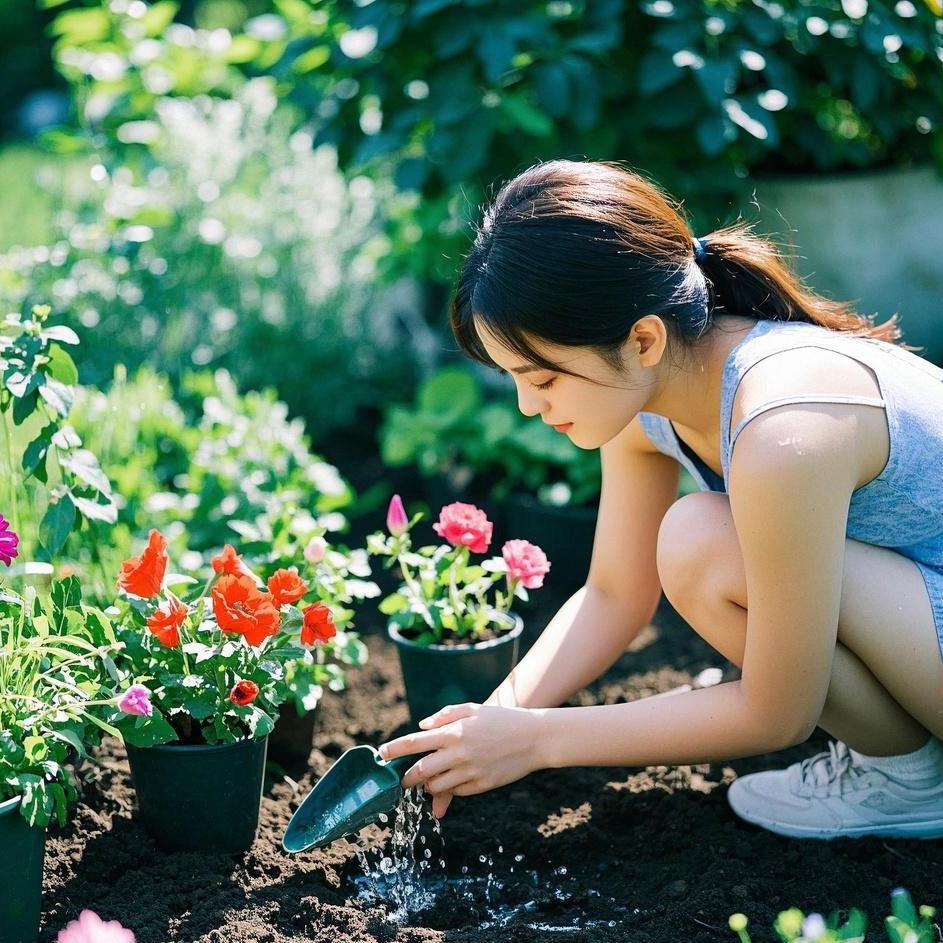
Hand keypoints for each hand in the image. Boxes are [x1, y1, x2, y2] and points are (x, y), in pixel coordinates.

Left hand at [377, 703, 544, 819]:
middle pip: (420, 771)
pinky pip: (458, 792)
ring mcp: (470, 771)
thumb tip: (422, 727)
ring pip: (436, 787)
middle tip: (404, 779)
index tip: (382, 755)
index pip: (414, 744)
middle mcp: (459, 753)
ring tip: (432, 779)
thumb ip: (445, 716)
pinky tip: (457, 780)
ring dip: (429, 786)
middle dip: (407, 778)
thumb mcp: (473, 709)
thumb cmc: (501, 720)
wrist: (534, 738)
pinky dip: (452, 789)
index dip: (394, 750)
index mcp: (454, 732)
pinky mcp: (482, 785)